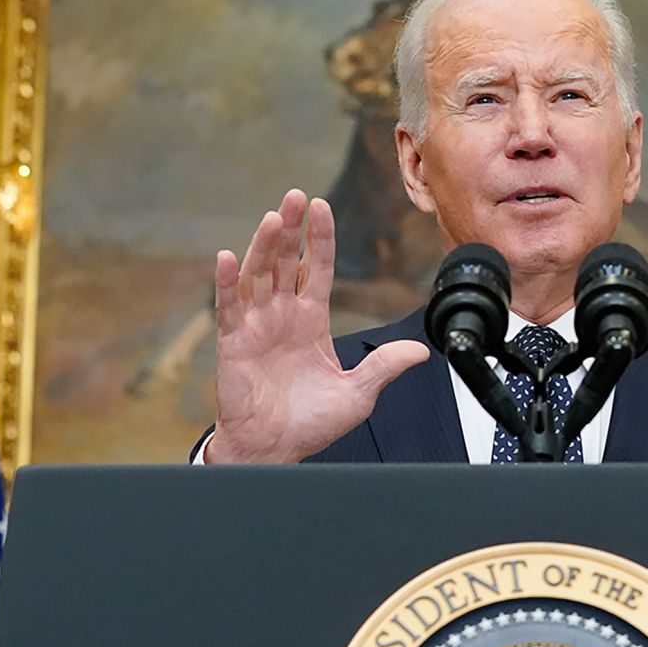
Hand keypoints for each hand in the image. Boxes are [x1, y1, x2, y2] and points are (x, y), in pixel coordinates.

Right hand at [208, 190, 429, 462]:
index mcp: (311, 321)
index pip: (317, 270)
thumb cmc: (311, 423)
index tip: (321, 206)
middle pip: (286, 262)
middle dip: (291, 229)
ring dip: (264, 246)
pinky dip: (227, 282)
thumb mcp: (359, 394)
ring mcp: (256, 326)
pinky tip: (228, 257)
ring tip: (273, 218)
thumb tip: (421, 351)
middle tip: (296, 196)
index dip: (319, 239)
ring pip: (259, 275)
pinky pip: (228, 307)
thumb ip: (384, 367)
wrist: (275, 450)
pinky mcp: (233, 343)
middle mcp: (282, 316)